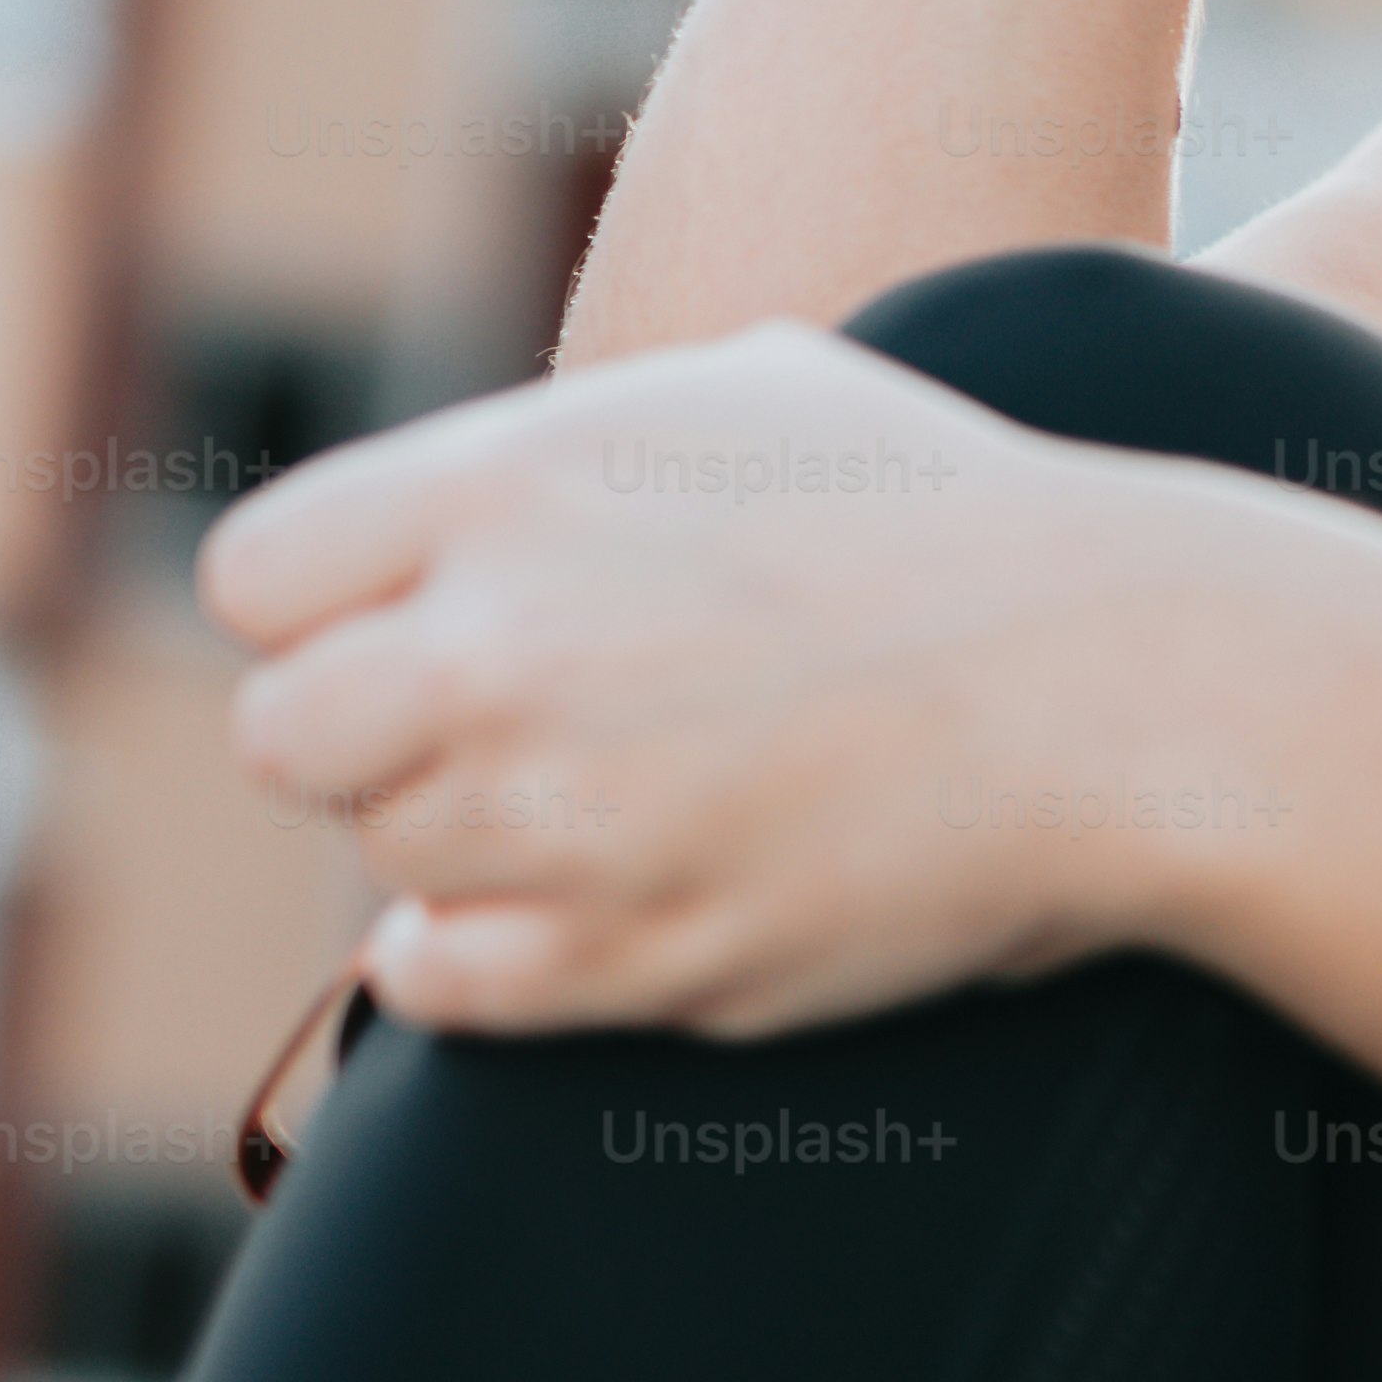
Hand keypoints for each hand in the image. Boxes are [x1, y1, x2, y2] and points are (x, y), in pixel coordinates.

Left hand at [200, 327, 1290, 1040]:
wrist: (1125, 682)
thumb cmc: (945, 520)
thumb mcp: (739, 396)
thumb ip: (549, 454)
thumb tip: (427, 512)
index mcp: (518, 480)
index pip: (256, 580)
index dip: (329, 613)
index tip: (415, 627)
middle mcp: (507, 642)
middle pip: (288, 738)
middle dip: (372, 742)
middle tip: (495, 731)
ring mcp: (562, 810)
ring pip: (386, 861)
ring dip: (470, 844)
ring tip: (621, 796)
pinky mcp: (632, 951)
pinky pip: (435, 985)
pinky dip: (490, 957)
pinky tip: (595, 895)